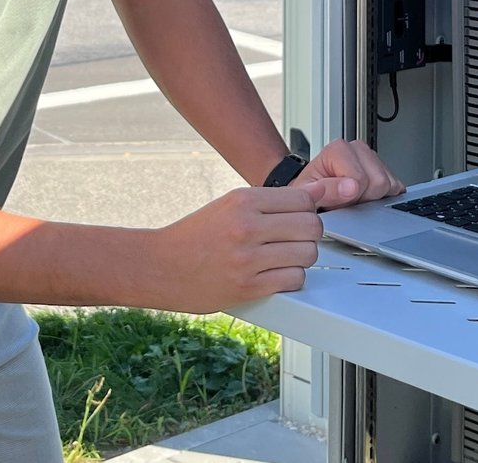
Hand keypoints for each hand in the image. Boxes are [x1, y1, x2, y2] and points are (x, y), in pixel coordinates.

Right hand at [142, 183, 331, 312]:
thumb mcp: (230, 206)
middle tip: (297, 239)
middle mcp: (246, 227)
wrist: (159, 266)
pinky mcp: (247, 287)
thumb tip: (317, 191)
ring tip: (286, 258)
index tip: (300, 217)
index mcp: (241, 201)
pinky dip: (291, 278)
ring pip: (307, 254)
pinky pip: (293, 280)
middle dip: (310, 234)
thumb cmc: (194, 236)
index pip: (303, 199)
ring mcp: (247, 259)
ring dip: (303, 258)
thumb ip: (274, 200)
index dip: (309, 209)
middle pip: (311, 226)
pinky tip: (277, 274)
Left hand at [297, 140, 403, 208]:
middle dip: (364, 198)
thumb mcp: (308, 194)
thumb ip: (328, 191)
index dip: (350, 196)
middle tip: (347, 200)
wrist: (314, 195)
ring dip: (374, 199)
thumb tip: (351, 187)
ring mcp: (373, 159)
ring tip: (355, 198)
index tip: (338, 198)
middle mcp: (357, 149)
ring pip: (391, 186)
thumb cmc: (311, 193)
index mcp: (338, 149)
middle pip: (379, 182)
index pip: (361, 179)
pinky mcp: (386, 171)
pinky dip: (384, 199)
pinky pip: (397, 189)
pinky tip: (367, 198)